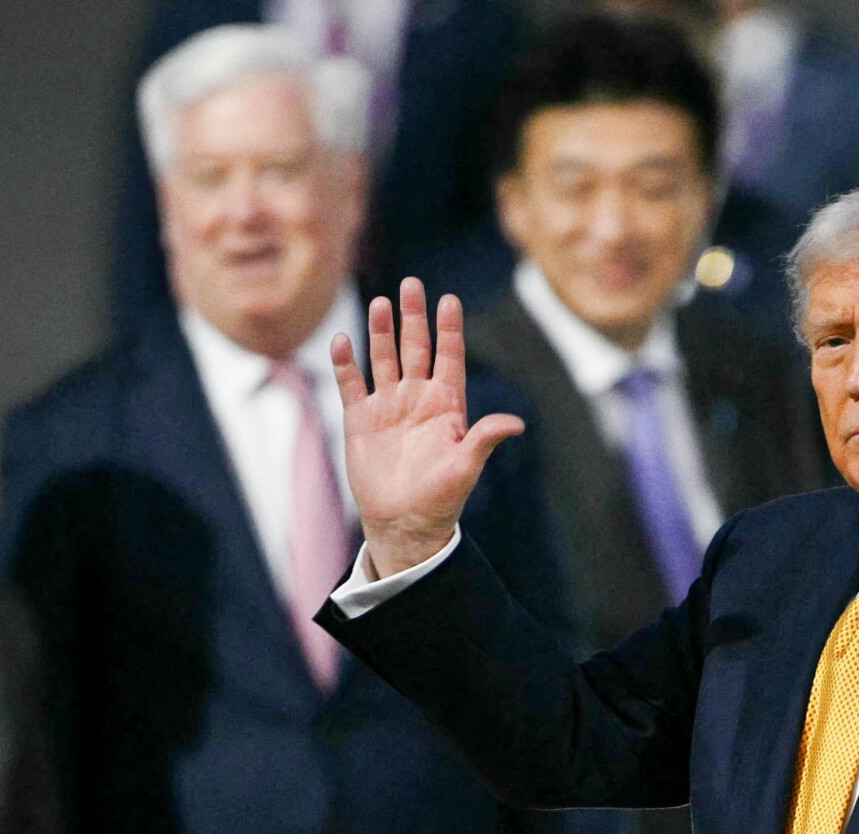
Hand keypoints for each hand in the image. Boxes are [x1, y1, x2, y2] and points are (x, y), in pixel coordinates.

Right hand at [331, 276, 524, 578]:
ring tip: (379, 303)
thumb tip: (516, 423)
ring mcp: (387, 406)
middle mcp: (417, 398)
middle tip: (410, 284)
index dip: (449, 329)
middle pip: (415, 347)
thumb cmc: (441, 498)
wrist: (403, 523)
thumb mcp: (466, 468)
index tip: (449, 299)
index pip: (449, 356)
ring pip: (383, 358)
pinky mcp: (360, 420)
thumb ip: (484, 439)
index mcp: (446, 405)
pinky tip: (343, 340)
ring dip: (380, 331)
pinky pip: (351, 384)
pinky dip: (346, 363)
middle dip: (413, 316)